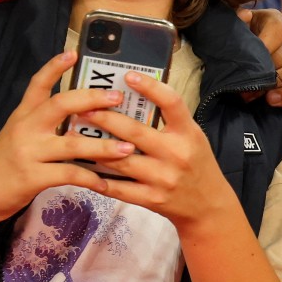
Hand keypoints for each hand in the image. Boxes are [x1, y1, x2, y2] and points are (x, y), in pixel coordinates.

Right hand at [0, 52, 124, 228]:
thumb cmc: (3, 166)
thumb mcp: (17, 137)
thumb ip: (42, 124)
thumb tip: (82, 116)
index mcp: (22, 116)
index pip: (37, 84)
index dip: (54, 67)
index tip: (72, 52)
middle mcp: (25, 129)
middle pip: (61, 104)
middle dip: (92, 99)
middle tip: (118, 97)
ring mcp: (28, 152)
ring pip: (73, 143)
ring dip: (104, 147)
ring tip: (128, 148)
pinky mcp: (31, 177)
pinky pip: (69, 174)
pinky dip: (91, 179)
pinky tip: (106, 184)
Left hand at [75, 72, 244, 236]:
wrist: (209, 205)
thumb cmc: (197, 164)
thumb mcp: (193, 138)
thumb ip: (169, 122)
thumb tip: (134, 98)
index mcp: (189, 134)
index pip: (172, 103)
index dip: (150, 87)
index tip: (128, 75)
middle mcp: (176, 154)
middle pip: (134, 132)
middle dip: (104, 118)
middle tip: (81, 108)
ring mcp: (163, 178)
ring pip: (119, 161)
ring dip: (92, 148)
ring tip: (72, 136)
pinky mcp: (152, 199)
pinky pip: (118, 188)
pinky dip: (98, 178)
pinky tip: (82, 169)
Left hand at [238, 8, 281, 107]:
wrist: (244, 54)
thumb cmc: (237, 40)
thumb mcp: (233, 28)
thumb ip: (235, 21)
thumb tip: (245, 16)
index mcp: (275, 20)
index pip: (280, 29)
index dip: (265, 45)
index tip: (248, 60)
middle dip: (266, 72)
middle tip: (245, 85)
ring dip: (277, 85)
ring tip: (258, 94)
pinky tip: (273, 100)